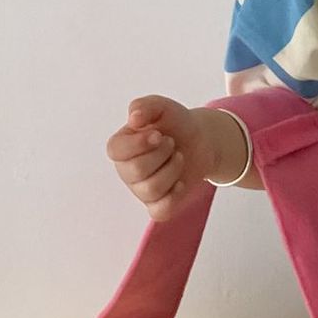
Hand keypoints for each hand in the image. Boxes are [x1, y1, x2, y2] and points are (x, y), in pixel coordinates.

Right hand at [105, 96, 217, 220]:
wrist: (200, 141)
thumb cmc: (175, 124)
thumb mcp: (162, 107)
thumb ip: (146, 106)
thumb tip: (133, 118)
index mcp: (121, 146)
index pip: (116, 151)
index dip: (138, 144)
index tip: (158, 134)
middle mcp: (127, 170)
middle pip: (136, 170)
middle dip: (162, 154)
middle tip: (172, 143)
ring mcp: (140, 190)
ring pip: (151, 190)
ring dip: (173, 170)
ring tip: (178, 157)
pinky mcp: (157, 205)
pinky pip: (160, 211)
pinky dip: (174, 196)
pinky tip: (181, 182)